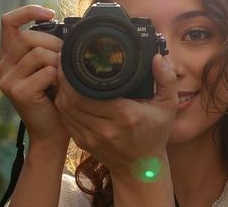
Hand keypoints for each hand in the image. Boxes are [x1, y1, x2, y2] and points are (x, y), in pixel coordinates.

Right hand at [0, 5, 69, 148]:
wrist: (52, 133)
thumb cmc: (56, 98)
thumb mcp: (50, 67)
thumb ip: (49, 48)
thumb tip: (65, 26)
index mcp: (9, 56)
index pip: (8, 21)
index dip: (28, 11)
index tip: (50, 13)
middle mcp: (2, 66)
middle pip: (28, 36)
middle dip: (54, 43)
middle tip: (66, 59)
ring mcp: (7, 80)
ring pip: (39, 53)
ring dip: (59, 61)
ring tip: (64, 76)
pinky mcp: (18, 92)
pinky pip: (47, 71)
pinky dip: (60, 77)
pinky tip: (61, 88)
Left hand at [54, 54, 178, 175]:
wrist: (141, 169)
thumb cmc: (155, 134)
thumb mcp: (168, 107)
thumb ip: (166, 80)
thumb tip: (158, 58)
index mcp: (125, 115)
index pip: (87, 93)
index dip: (73, 75)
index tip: (71, 58)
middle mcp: (105, 128)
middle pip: (71, 100)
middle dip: (63, 79)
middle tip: (63, 61)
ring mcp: (91, 137)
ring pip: (65, 109)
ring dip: (60, 91)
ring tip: (61, 73)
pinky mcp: (83, 143)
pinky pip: (66, 119)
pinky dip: (62, 105)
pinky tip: (63, 92)